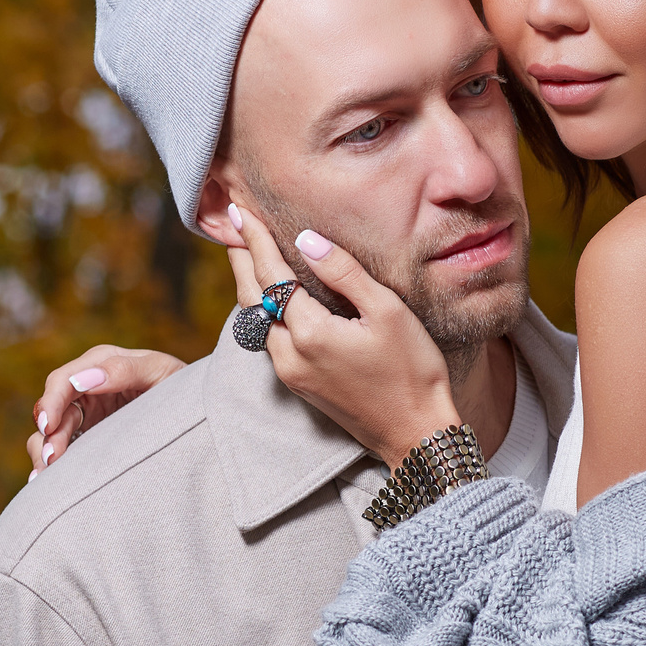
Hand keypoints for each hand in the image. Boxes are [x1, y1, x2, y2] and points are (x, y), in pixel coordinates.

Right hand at [25, 346, 186, 474]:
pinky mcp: (90, 439)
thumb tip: (84, 379)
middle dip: (48, 434)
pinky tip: (46, 482)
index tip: (49, 425)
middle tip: (52, 460)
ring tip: (48, 474)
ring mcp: (87, 414)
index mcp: (101, 364)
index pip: (64, 380)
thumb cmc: (182, 387)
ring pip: (51, 432)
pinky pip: (61, 450)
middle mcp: (87, 388)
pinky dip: (51, 466)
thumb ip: (125, 369)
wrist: (203, 414)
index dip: (52, 401)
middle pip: (52, 409)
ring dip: (45, 452)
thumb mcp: (161, 372)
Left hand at [229, 205, 458, 464]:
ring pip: (255, 320)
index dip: (254, 240)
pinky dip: (261, 309)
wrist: (415, 435)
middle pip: (250, 297)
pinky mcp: (298, 384)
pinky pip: (267, 338)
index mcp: (310, 333)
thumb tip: (307, 239)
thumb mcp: (388, 312)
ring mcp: (291, 373)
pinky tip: (267, 295)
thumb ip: (344, 273)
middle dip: (240, 258)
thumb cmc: (413, 371)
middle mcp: (290, 355)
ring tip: (243, 252)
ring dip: (247, 283)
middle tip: (230, 224)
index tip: (239, 210)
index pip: (271, 275)